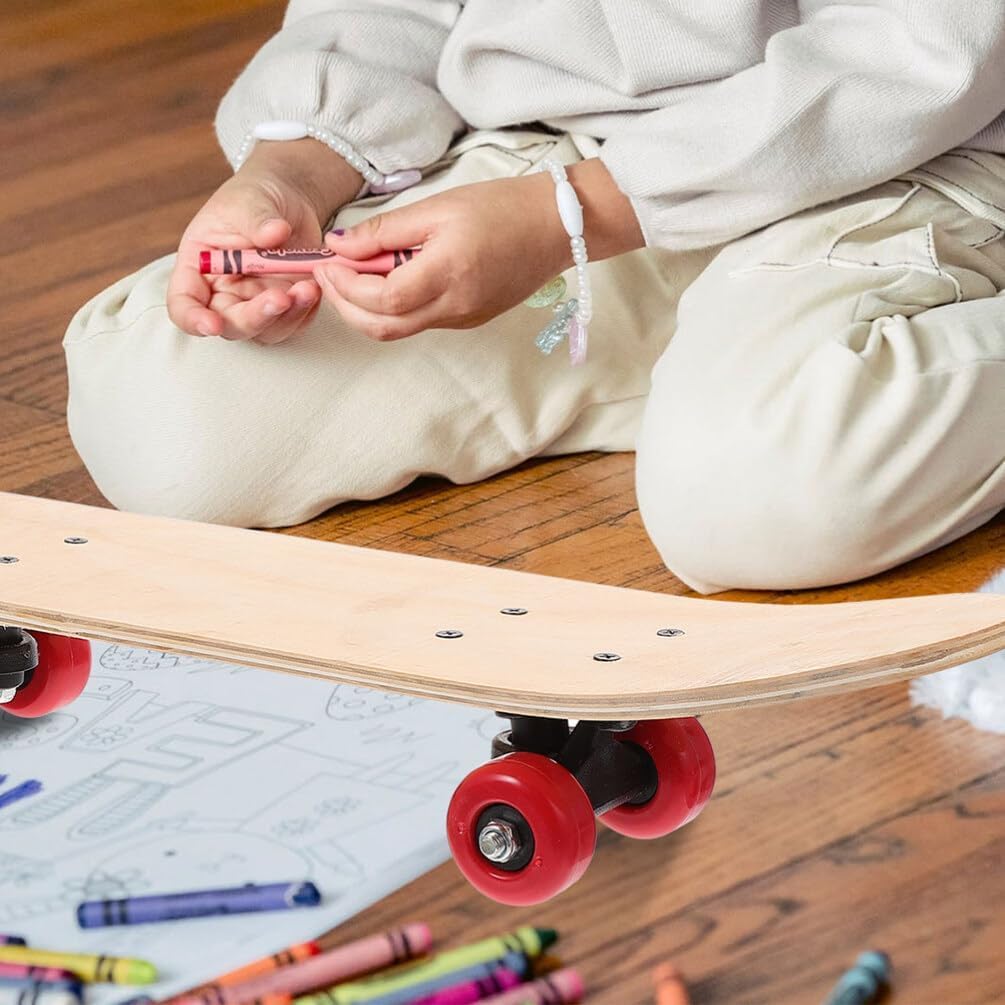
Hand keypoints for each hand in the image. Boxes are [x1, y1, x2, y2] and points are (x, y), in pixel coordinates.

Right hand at [167, 140, 362, 343]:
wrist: (287, 200)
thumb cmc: (254, 197)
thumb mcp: (249, 200)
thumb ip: (257, 219)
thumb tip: (274, 233)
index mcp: (199, 267)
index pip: (184, 303)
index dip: (193, 319)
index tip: (213, 324)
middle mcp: (224, 292)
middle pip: (232, 325)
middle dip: (256, 318)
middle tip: (281, 298)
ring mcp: (256, 303)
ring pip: (267, 331)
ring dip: (289, 316)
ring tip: (308, 288)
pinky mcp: (285, 306)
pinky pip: (295, 323)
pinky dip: (307, 311)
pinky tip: (316, 287)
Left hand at [313, 170, 570, 341]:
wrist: (556, 227)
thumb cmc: (502, 208)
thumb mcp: (438, 206)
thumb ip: (386, 230)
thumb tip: (341, 245)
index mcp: (446, 274)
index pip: (379, 298)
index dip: (345, 284)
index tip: (327, 260)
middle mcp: (454, 307)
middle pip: (382, 327)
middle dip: (346, 305)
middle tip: (330, 275)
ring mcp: (463, 319)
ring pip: (399, 329)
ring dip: (368, 308)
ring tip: (356, 273)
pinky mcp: (469, 320)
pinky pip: (421, 321)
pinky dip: (395, 306)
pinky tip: (391, 277)